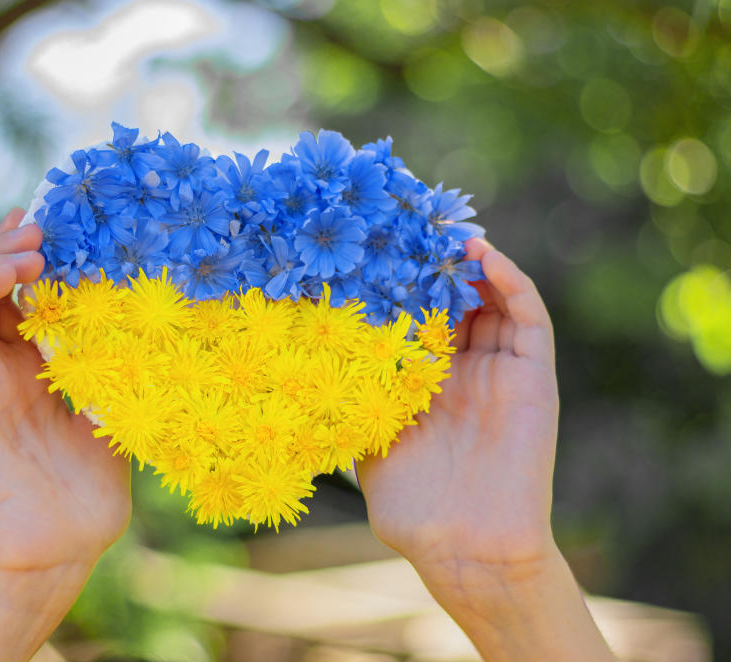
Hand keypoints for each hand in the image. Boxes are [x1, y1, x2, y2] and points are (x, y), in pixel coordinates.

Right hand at [0, 209, 130, 661]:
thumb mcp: (112, 415)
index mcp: (29, 369)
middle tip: (46, 219)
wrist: (56, 549)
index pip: (20, 297)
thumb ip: (118, 375)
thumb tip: (158, 332)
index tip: (68, 224)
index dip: (36, 258)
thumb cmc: (87, 492)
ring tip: (34, 238)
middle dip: (11, 246)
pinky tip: (20, 271)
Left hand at [358, 237, 556, 584]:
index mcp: (428, 386)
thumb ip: (355, 404)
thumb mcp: (371, 445)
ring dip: (473, 265)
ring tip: (444, 234)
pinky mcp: (534, 377)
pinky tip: (482, 258)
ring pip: (495, 301)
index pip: (420, 321)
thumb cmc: (414, 509)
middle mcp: (466, 373)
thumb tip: (311, 367)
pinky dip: (511, 282)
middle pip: (458, 303)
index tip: (376, 253)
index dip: (404, 287)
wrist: (467, 548)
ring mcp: (502, 373)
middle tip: (412, 230)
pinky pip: (529, 317)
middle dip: (436, 267)